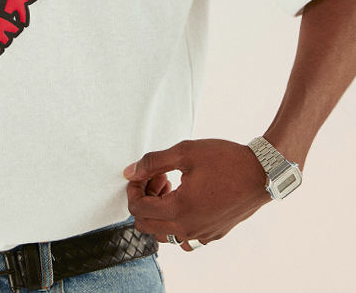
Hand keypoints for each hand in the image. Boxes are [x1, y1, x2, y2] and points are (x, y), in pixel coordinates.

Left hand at [123, 138, 272, 250]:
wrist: (262, 172)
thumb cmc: (225, 160)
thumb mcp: (184, 152)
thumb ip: (153, 162)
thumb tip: (130, 172)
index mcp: (179, 210)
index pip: (137, 209)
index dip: (133, 189)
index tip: (144, 173)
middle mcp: (189, 228)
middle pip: (146, 226)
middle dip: (144, 201)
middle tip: (157, 178)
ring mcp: (202, 235)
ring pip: (164, 235)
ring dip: (159, 213)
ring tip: (171, 187)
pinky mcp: (214, 234)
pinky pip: (184, 239)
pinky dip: (176, 223)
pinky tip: (185, 200)